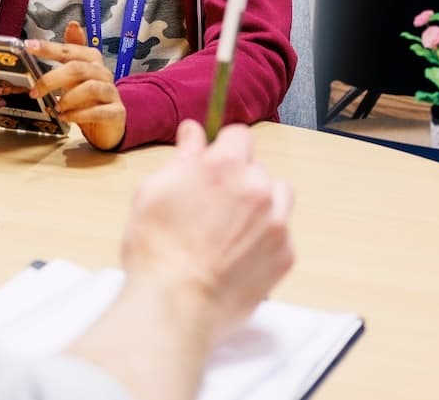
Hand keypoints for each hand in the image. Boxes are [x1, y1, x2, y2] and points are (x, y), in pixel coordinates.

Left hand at [27, 21, 125, 149]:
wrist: (109, 124)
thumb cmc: (88, 97)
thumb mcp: (76, 74)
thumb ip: (71, 51)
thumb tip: (73, 24)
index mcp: (91, 60)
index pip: (69, 50)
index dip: (49, 48)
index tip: (28, 46)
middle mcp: (103, 73)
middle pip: (77, 68)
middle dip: (52, 79)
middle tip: (34, 92)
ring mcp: (111, 92)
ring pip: (90, 88)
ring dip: (68, 98)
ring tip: (55, 108)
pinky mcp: (116, 112)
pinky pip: (98, 112)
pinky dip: (79, 115)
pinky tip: (66, 118)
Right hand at [121, 121, 294, 338]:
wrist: (176, 305)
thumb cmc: (155, 248)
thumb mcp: (153, 191)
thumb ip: (182, 156)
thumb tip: (194, 132)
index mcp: (224, 166)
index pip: (239, 135)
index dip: (223, 149)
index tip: (213, 165)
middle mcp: (257, 187)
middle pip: (257, 169)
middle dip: (239, 181)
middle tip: (213, 207)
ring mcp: (276, 222)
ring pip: (277, 197)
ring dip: (261, 205)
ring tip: (232, 231)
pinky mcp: (285, 255)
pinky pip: (281, 235)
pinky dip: (265, 241)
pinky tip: (239, 258)